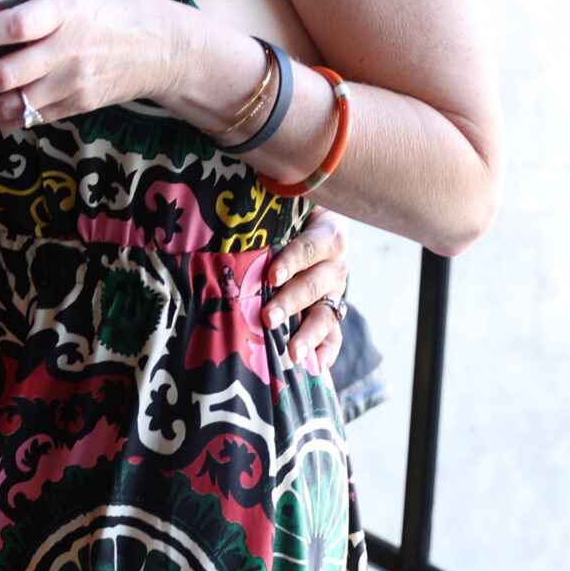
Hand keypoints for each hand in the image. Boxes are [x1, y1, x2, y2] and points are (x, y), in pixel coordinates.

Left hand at [267, 211, 351, 375]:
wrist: (310, 220)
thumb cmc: (286, 211)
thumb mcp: (286, 203)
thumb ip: (268, 209)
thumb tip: (234, 208)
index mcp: (327, 232)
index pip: (311, 246)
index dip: (293, 261)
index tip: (271, 276)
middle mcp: (335, 262)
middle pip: (315, 284)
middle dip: (291, 302)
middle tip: (267, 317)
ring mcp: (335, 289)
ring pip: (326, 313)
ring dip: (308, 334)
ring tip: (292, 352)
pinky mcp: (332, 310)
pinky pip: (334, 333)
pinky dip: (327, 350)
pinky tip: (316, 367)